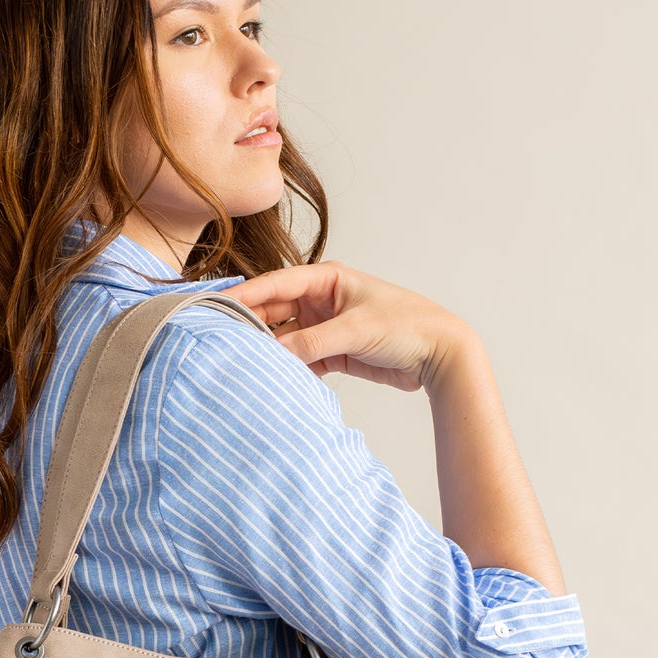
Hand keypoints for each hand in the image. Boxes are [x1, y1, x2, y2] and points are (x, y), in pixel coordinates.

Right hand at [233, 261, 472, 393]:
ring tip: (241, 362)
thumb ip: (313, 342)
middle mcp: (322, 299)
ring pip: (285, 337)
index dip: (245, 295)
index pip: (276, 284)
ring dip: (269, 350)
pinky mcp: (332, 352)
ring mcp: (325, 326)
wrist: (440, 354)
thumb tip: (275, 352)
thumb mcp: (355, 331)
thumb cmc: (407, 326)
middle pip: (275, 310)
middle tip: (221, 340)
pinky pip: (300, 359)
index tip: (216, 307)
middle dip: (251, 324)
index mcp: (328, 279)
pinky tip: (271, 378)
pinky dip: (288, 368)